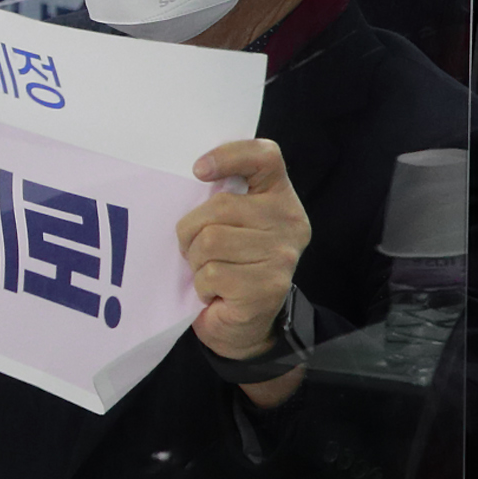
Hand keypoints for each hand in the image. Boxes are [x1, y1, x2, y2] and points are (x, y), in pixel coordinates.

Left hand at [180, 139, 312, 404]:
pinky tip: (215, 291)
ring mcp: (282, 255)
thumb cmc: (229, 264)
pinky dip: (201, 285)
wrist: (244, 323)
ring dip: (194, 260)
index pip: (265, 157)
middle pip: (219, 206)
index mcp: (279, 197)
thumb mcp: (228, 224)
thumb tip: (188, 179)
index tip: (198, 170)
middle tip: (196, 250)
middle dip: (191, 230)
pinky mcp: (268, 286)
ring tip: (207, 270)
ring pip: (210, 240)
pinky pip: (211, 273)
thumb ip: (219, 199)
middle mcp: (289, 222)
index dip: (229, 155)